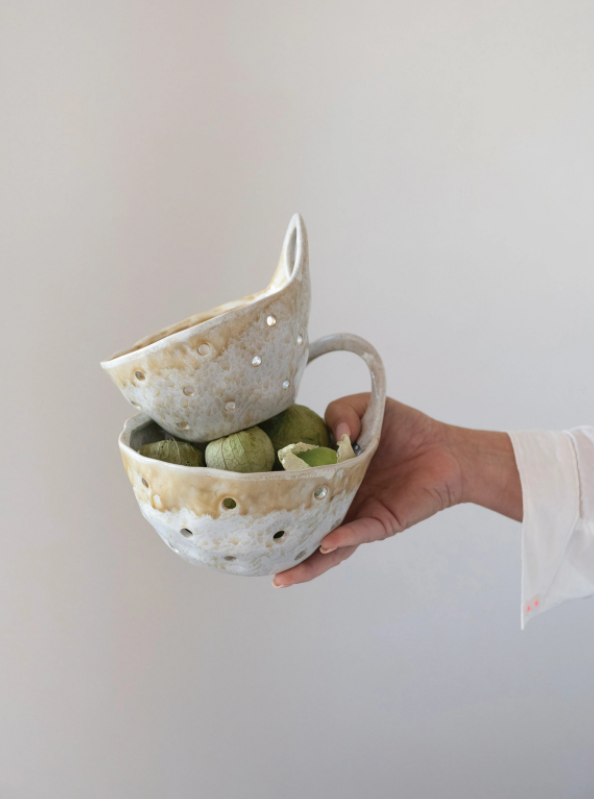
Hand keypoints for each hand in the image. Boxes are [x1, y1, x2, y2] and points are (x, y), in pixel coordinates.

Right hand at [272, 394, 521, 586]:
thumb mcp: (365, 409)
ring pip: (329, 547)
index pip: (295, 492)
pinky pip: (360, 533)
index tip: (246, 505)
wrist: (445, 449)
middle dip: (282, 548)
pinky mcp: (383, 522)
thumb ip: (341, 413)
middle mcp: (339, 502)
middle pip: (305, 528)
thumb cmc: (404, 430)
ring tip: (283, 576)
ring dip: (306, 563)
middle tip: (255, 558)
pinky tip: (325, 545)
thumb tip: (335, 438)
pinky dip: (343, 539)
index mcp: (328, 477)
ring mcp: (359, 516)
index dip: (273, 498)